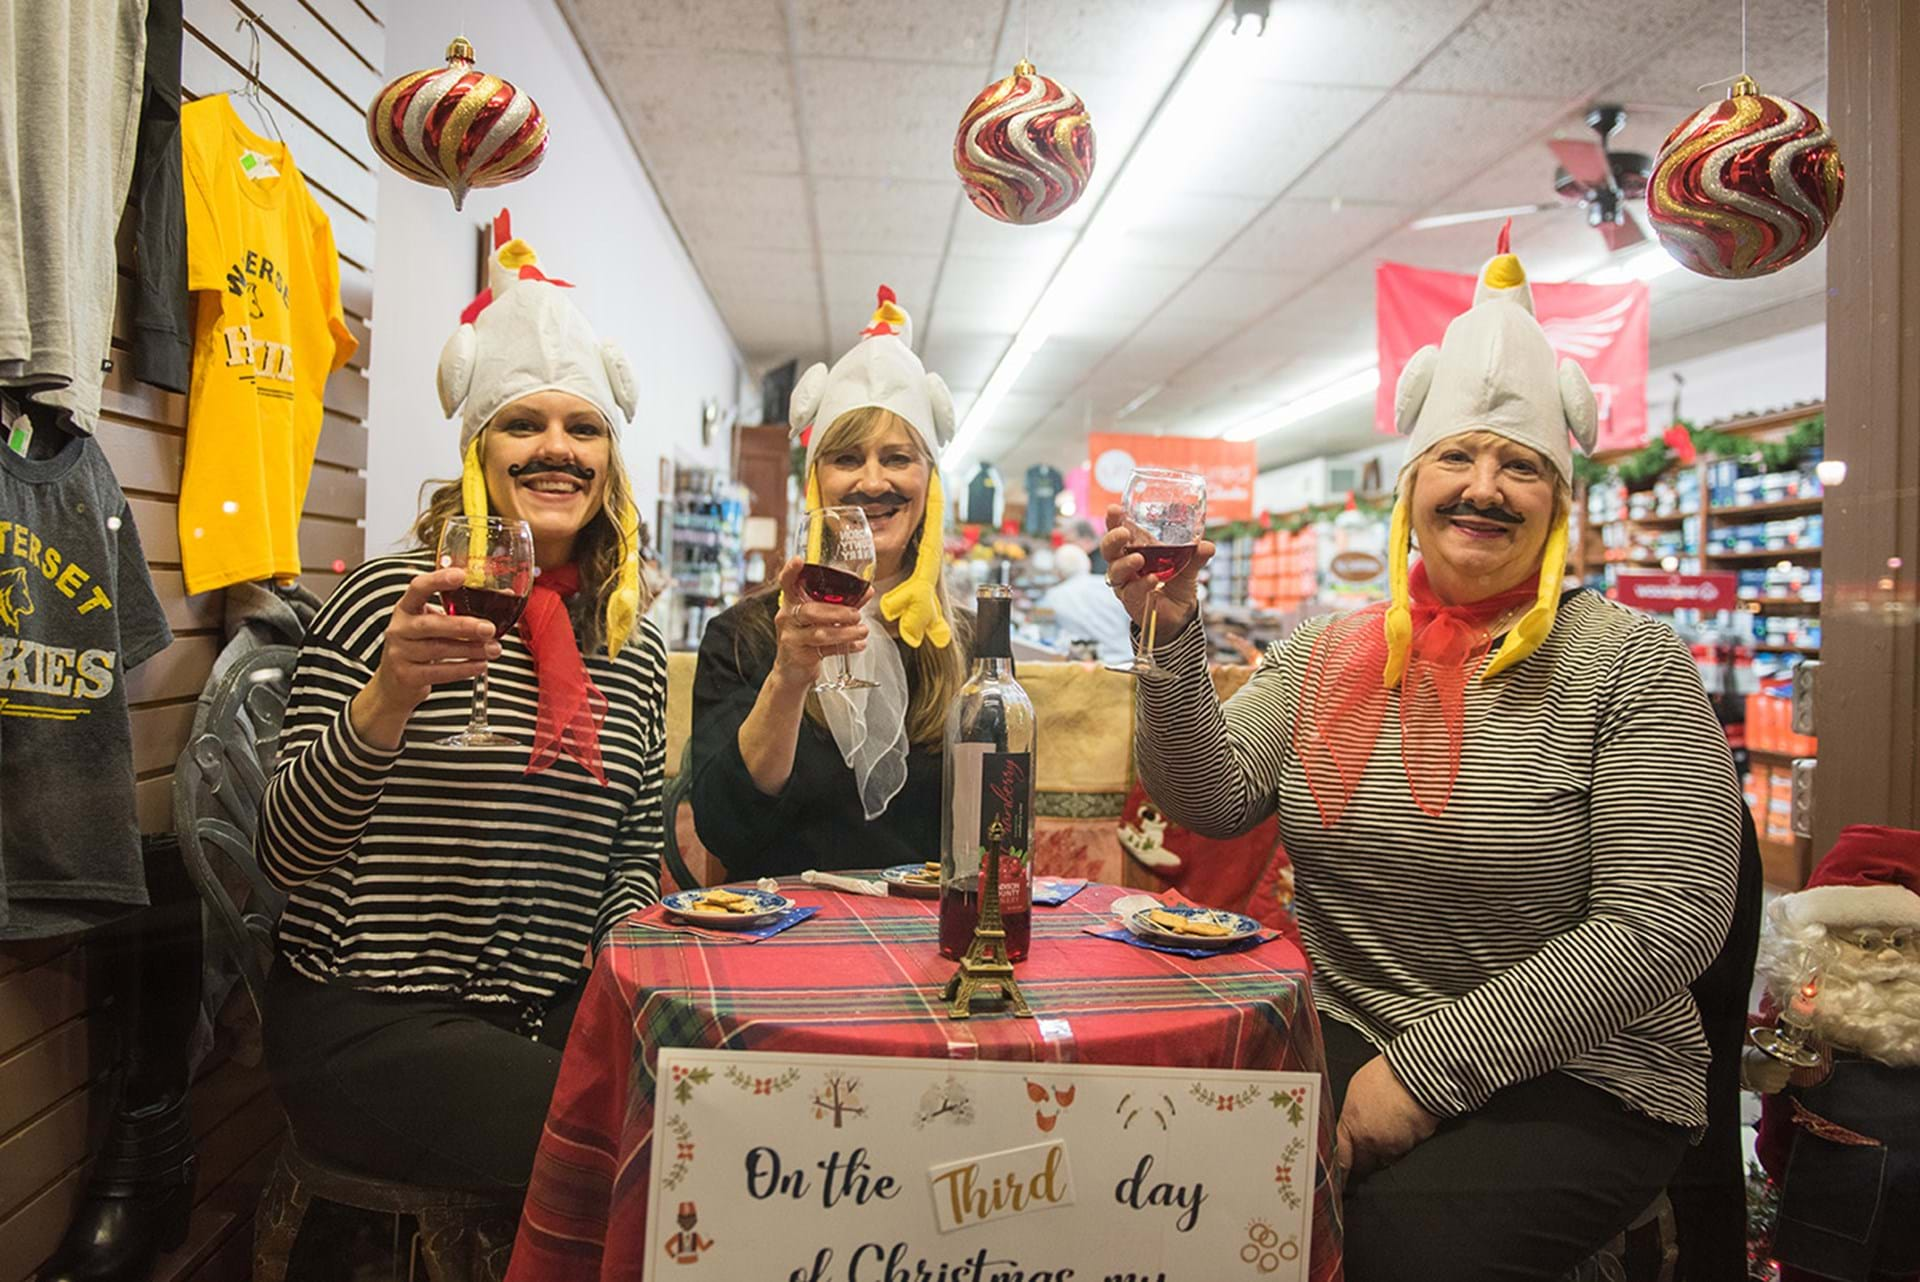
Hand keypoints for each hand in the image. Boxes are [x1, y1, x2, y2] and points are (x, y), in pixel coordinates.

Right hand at [351, 567, 503, 748]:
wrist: (395, 682)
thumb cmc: (422, 645)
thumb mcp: (433, 623)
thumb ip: (461, 610)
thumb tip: (505, 595)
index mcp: (407, 608)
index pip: (418, 588)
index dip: (438, 580)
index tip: (461, 575)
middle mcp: (400, 628)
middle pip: (431, 624)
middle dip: (463, 626)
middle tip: (489, 628)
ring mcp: (400, 653)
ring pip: (438, 649)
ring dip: (471, 649)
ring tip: (494, 649)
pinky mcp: (407, 676)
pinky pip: (438, 672)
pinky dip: (463, 669)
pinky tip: (480, 665)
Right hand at [771, 556, 869, 687]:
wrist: (792, 671)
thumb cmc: (807, 638)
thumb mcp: (821, 618)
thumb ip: (842, 604)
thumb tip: (867, 591)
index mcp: (791, 602)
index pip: (786, 583)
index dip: (791, 571)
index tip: (799, 560)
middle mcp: (787, 618)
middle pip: (810, 610)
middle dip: (838, 612)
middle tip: (857, 614)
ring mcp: (791, 637)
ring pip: (820, 633)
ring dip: (846, 632)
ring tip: (863, 630)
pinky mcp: (799, 656)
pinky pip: (825, 650)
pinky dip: (846, 647)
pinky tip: (859, 644)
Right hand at [1099, 504, 1214, 636]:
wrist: (1179, 615)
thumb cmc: (1177, 584)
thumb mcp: (1188, 567)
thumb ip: (1195, 556)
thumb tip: (1208, 546)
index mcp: (1135, 549)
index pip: (1119, 532)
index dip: (1114, 521)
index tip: (1115, 509)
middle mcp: (1125, 564)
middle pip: (1109, 550)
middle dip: (1112, 539)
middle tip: (1124, 533)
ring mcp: (1125, 584)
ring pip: (1115, 571)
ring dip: (1125, 563)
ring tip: (1138, 559)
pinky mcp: (1130, 601)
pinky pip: (1131, 591)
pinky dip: (1142, 584)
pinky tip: (1153, 580)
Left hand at [1335, 1056, 1438, 1182]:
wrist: (1418, 1074)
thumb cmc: (1386, 1076)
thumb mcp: (1356, 1091)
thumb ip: (1352, 1115)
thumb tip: (1352, 1124)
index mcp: (1353, 1127)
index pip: (1343, 1158)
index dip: (1341, 1171)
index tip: (1340, 1178)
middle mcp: (1372, 1142)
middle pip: (1364, 1164)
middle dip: (1363, 1161)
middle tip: (1364, 1154)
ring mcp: (1395, 1145)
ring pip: (1386, 1158)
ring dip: (1385, 1150)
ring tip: (1389, 1127)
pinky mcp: (1415, 1145)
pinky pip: (1405, 1149)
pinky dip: (1404, 1142)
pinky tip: (1404, 1124)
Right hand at [1741, 1044, 1792, 1093]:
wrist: (1741, 1066)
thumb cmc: (1753, 1058)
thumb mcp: (1765, 1054)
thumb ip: (1777, 1059)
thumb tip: (1789, 1064)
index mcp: (1768, 1064)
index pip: (1786, 1068)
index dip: (1788, 1067)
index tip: (1787, 1066)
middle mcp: (1767, 1074)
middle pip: (1786, 1076)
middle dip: (1785, 1073)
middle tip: (1781, 1070)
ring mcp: (1765, 1083)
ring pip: (1783, 1084)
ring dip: (1781, 1080)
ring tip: (1776, 1075)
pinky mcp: (1763, 1089)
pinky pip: (1777, 1090)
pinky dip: (1776, 1086)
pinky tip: (1772, 1081)